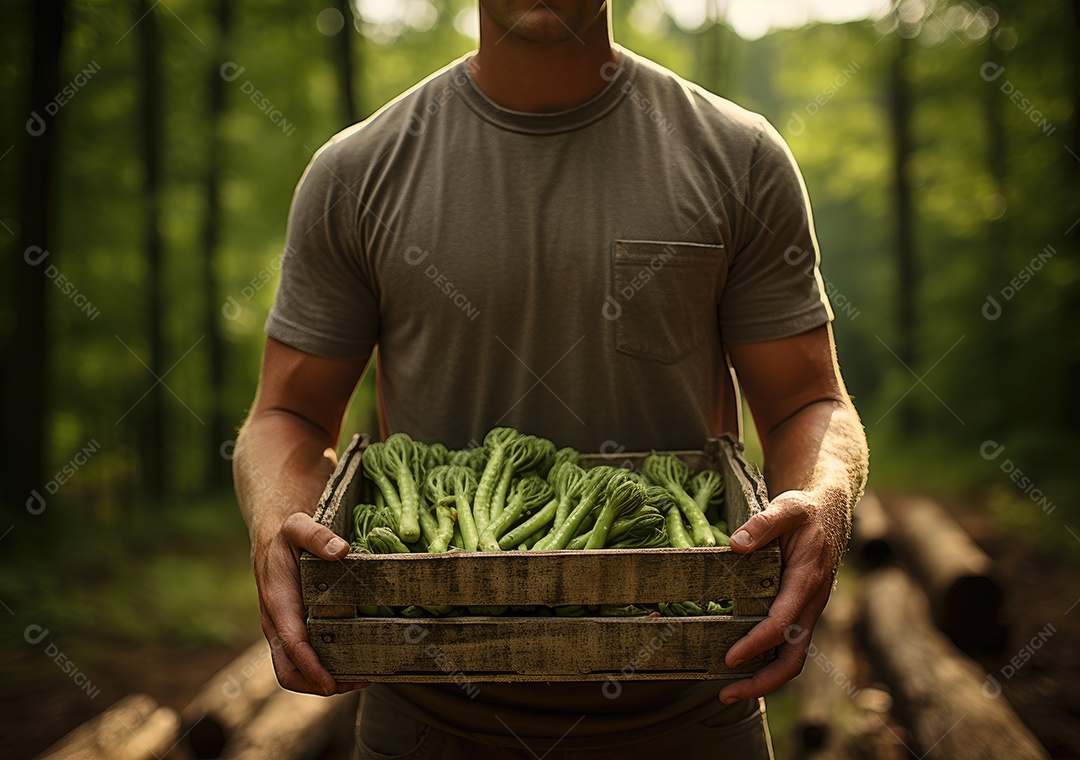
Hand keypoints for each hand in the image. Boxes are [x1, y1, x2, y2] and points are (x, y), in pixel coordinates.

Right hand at [252, 512, 367, 694]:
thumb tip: (342, 550)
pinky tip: (355, 660)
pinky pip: (306, 658)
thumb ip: (317, 535)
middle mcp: (278, 624)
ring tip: (363, 676)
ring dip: (326, 681)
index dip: (311, 668)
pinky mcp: (296, 630)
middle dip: (320, 685)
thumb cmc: (286, 535)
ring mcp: (286, 630)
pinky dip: (327, 667)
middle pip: (290, 672)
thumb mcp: (298, 526)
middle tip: (359, 680)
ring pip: (297, 671)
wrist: (272, 538)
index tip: (331, 684)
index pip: (292, 645)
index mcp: (278, 604)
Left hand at [717, 489, 842, 702]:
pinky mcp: (800, 610)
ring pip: (791, 657)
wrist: (830, 509)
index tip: (730, 657)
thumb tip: (736, 544)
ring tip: (728, 690)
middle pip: (793, 658)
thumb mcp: (786, 507)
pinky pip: (786, 645)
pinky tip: (740, 664)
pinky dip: (766, 661)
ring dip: (762, 678)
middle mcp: (810, 603)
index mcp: (807, 581)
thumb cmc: (806, 510)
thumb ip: (763, 524)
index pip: (782, 624)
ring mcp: (807, 610)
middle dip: (762, 683)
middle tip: (725, 694)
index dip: (756, 643)